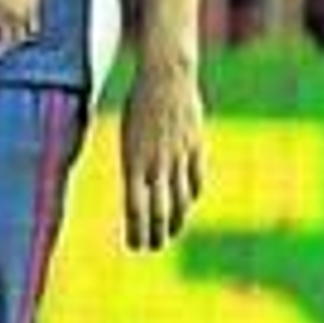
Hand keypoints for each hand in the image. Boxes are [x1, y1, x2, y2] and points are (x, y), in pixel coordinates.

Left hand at [120, 54, 203, 250]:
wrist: (165, 75)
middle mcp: (156, 163)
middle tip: (153, 247)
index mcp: (133, 162)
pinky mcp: (195, 146)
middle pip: (158, 210)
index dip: (136, 231)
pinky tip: (189, 202)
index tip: (135, 246)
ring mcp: (178, 156)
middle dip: (156, 233)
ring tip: (171, 232)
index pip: (135, 208)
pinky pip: (196, 178)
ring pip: (180, 199)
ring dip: (175, 220)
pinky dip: (192, 194)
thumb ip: (135, 163)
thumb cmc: (139, 101)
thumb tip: (138, 187)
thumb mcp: (127, 134)